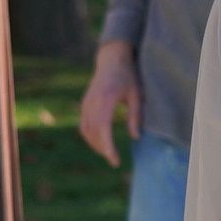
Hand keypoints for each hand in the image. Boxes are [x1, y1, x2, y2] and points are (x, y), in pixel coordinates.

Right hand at [80, 41, 142, 166]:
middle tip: (114, 161)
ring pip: (85, 130)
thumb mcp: (136, 95)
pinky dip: (90, 136)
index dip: (107, 147)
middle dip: (102, 149)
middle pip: (93, 132)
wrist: (112, 59)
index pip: (103, 129)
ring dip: (95, 144)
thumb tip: (136, 137)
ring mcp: (86, 103)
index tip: (114, 160)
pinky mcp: (84, 104)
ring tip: (108, 153)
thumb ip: (136, 116)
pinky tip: (100, 142)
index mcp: (105, 99)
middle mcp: (92, 102)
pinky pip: (83, 124)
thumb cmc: (128, 76)